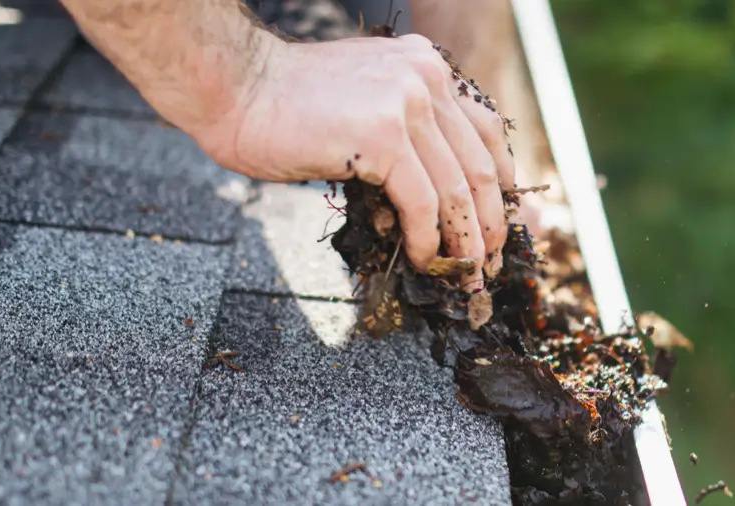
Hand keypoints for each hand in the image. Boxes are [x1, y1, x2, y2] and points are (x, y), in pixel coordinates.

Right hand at [195, 34, 515, 291]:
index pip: (485, 129)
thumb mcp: (365, 98)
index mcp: (425, 64)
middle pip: (479, 163)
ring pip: (457, 188)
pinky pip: (422, 202)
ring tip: (464, 275)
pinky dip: (427, 238)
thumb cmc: (285, 104)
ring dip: (465, 241)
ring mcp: (407, 104)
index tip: (497, 221)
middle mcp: (426, 77)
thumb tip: (434, 183)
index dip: (498, 184)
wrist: (235, 88)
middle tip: (490, 263)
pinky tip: (422, 259)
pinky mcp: (383, 136)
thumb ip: (404, 123)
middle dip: (489, 222)